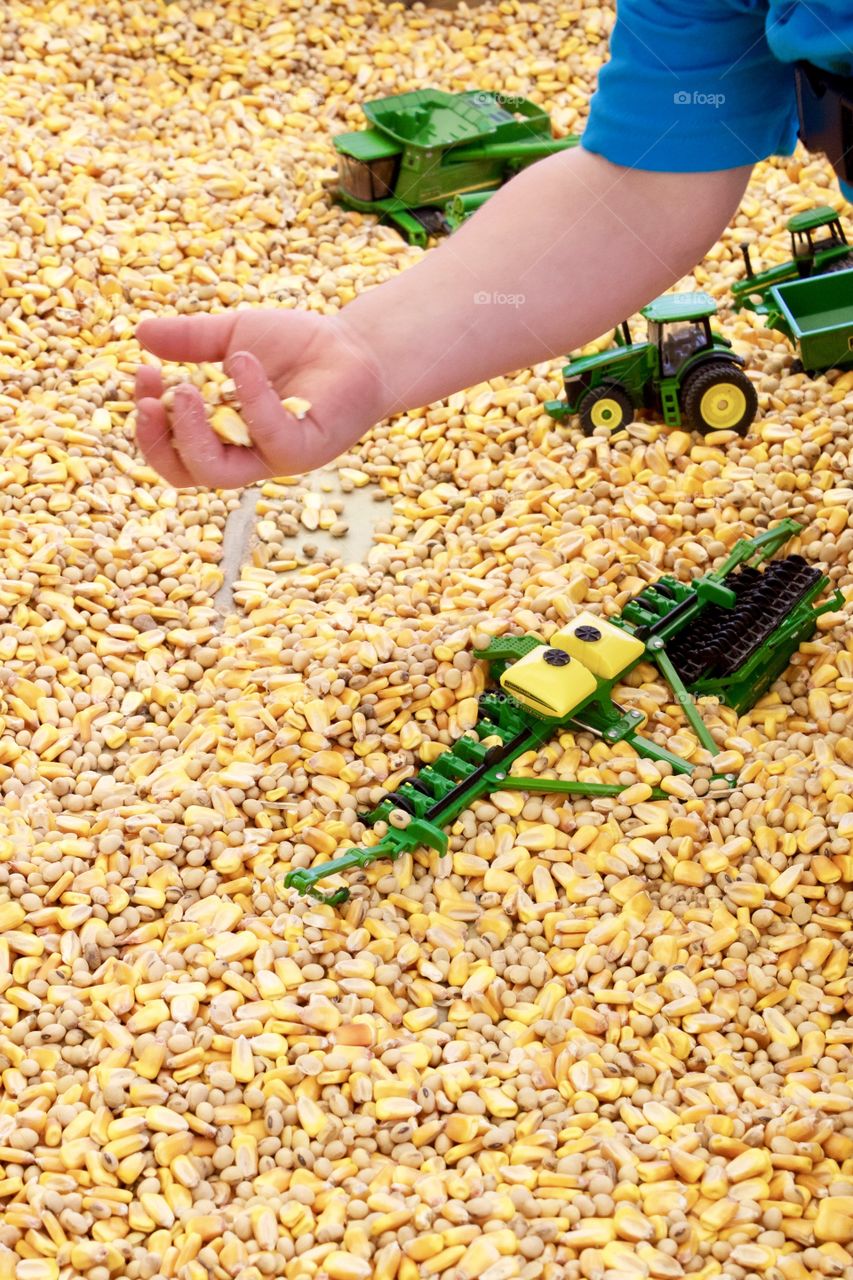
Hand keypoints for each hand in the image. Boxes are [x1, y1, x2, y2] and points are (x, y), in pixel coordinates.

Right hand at [134, 307, 387, 487]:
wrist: (355, 346)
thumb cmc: (296, 348)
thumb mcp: (233, 335)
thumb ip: (189, 339)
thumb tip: (140, 332)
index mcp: (221, 437)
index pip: (171, 450)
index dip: (148, 423)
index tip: (143, 373)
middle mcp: (244, 456)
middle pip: (185, 472)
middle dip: (158, 438)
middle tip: (152, 397)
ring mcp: (274, 458)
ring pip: (217, 473)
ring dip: (191, 434)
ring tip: (184, 390)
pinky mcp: (305, 450)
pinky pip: (269, 436)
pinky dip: (251, 400)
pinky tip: (241, 362)